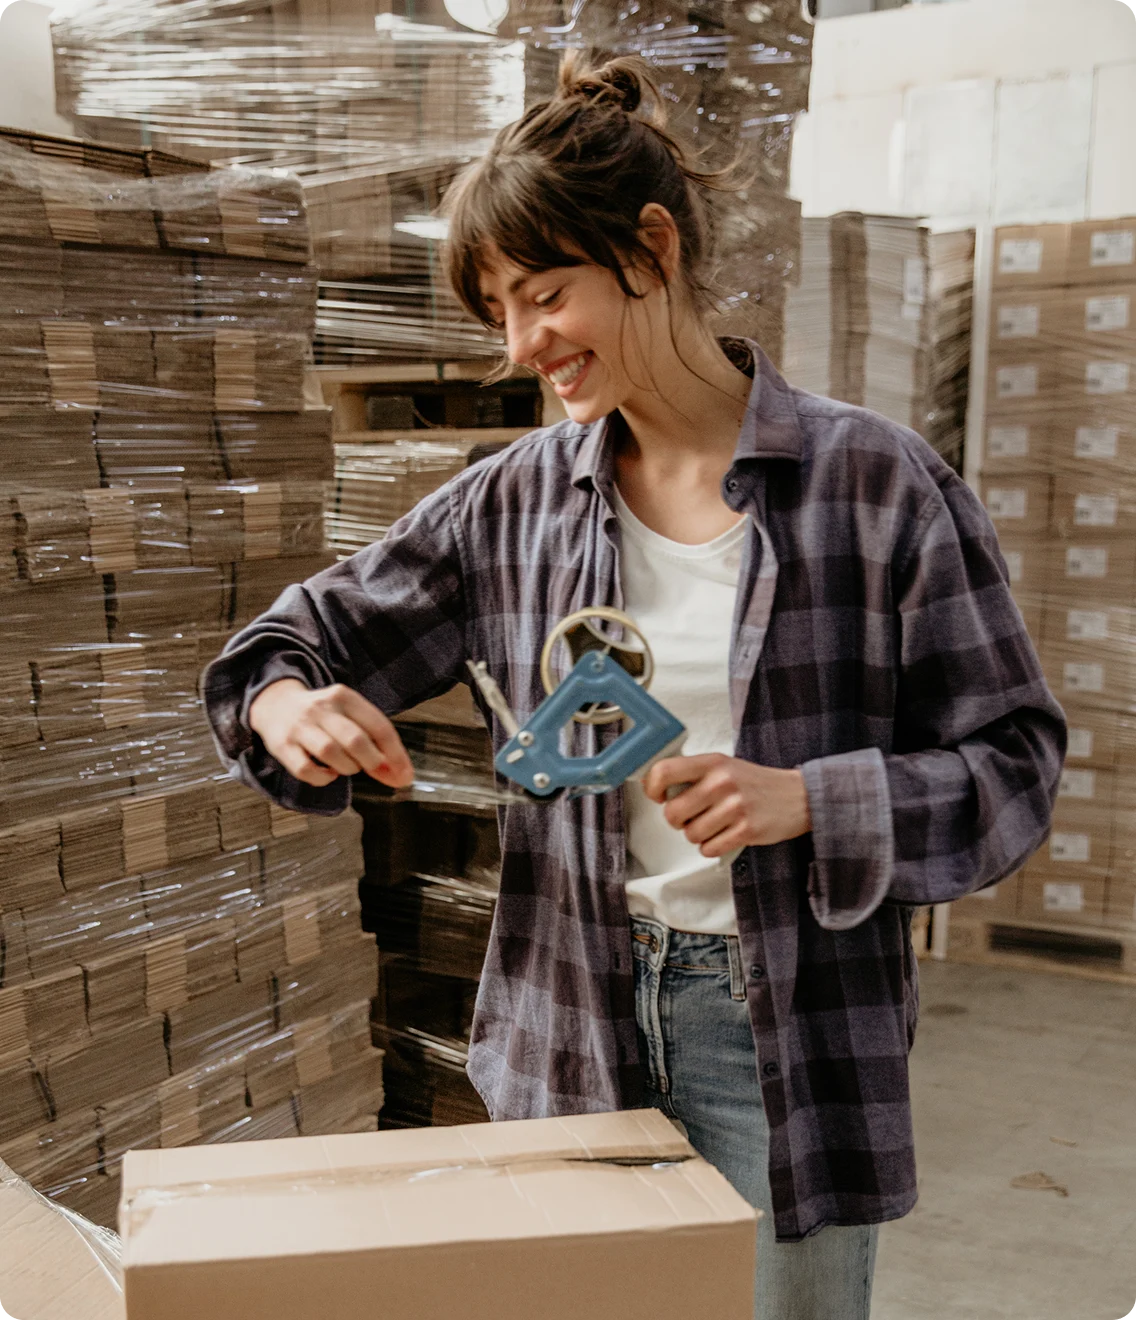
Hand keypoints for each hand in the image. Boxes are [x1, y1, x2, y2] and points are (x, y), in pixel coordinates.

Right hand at [248, 679, 413, 789]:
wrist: (275, 703)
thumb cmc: (323, 715)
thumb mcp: (349, 713)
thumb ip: (374, 739)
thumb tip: (400, 774)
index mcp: (345, 697)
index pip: (379, 726)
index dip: (395, 755)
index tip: (405, 775)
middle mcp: (322, 709)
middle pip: (355, 739)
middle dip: (373, 762)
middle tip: (376, 771)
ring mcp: (300, 727)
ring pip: (330, 752)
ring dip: (347, 768)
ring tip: (348, 767)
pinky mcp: (282, 745)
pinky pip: (305, 769)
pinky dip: (322, 778)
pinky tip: (328, 774)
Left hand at [643, 753, 810, 857]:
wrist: (798, 796)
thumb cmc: (753, 783)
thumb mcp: (724, 766)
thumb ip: (693, 774)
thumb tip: (655, 787)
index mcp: (712, 762)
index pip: (665, 771)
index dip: (652, 787)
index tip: (657, 796)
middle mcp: (721, 782)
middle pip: (673, 813)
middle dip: (677, 821)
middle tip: (691, 816)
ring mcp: (735, 807)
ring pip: (691, 834)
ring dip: (697, 835)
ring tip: (714, 824)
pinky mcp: (746, 830)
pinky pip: (708, 848)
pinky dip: (712, 847)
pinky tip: (725, 835)